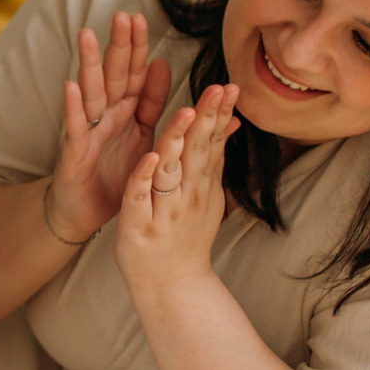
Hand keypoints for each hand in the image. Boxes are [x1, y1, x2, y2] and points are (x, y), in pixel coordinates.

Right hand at [45, 12, 172, 243]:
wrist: (86, 213)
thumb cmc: (114, 176)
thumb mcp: (145, 139)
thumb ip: (157, 107)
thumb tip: (172, 72)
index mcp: (127, 112)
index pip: (135, 75)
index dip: (139, 49)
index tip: (142, 20)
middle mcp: (107, 116)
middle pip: (114, 75)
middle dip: (118, 46)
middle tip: (123, 16)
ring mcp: (88, 131)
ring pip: (91, 92)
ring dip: (89, 64)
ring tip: (88, 36)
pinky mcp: (74, 152)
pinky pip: (75, 127)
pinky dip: (72, 107)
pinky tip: (71, 87)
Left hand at [116, 82, 240, 294]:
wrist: (171, 284)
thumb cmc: (185, 236)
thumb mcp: (207, 196)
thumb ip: (214, 159)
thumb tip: (230, 123)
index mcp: (201, 185)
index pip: (212, 143)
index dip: (220, 114)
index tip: (230, 85)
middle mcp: (187, 195)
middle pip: (197, 151)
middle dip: (206, 118)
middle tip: (217, 87)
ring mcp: (164, 210)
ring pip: (171, 170)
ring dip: (177, 141)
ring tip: (185, 113)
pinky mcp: (139, 225)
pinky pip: (141, 197)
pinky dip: (145, 178)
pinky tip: (150, 157)